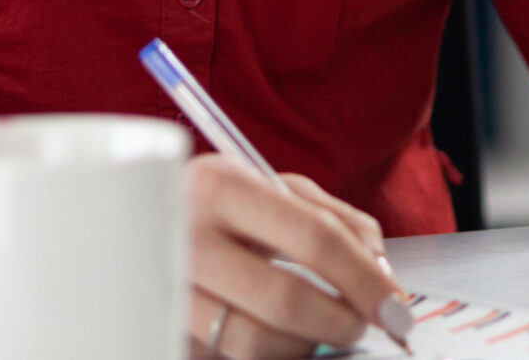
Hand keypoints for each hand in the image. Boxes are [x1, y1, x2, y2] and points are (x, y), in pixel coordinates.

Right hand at [185, 156, 409, 358]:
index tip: (397, 306)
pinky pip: (231, 357)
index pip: (312, 237)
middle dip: (343, 321)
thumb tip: (384, 278)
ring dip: (307, 345)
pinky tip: (284, 339)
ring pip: (256, 342)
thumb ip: (339, 221)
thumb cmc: (224, 205)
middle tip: (364, 326)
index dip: (364, 278)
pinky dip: (273, 354)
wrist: (130, 220)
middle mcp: (185, 236)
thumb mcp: (277, 188)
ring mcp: (166, 289)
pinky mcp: (163, 329)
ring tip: (322, 330)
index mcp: (221, 186)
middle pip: (285, 299)